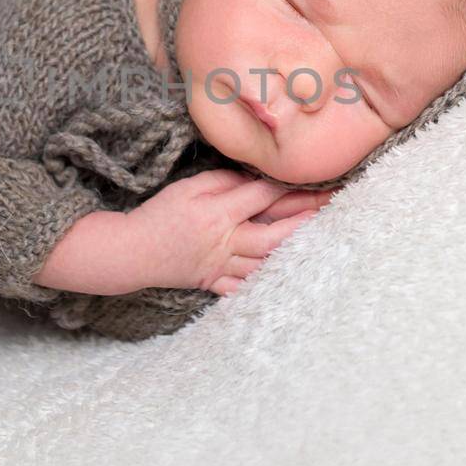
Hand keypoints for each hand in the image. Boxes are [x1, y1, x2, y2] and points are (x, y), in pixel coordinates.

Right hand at [130, 168, 334, 295]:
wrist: (132, 251)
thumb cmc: (159, 213)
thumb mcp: (188, 187)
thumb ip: (223, 181)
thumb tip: (254, 179)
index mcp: (218, 214)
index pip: (261, 197)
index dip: (290, 186)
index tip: (316, 177)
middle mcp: (225, 242)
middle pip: (274, 235)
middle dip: (306, 219)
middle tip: (333, 206)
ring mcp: (222, 266)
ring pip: (266, 264)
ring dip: (295, 251)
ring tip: (322, 238)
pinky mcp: (214, 282)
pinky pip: (246, 288)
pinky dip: (267, 284)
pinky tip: (290, 278)